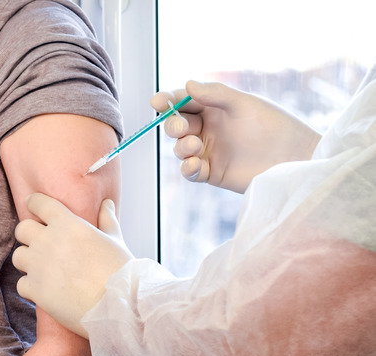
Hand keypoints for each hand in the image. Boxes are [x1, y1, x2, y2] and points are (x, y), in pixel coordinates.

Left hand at [12, 193, 133, 337]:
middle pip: (22, 229)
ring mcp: (38, 265)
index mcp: (67, 223)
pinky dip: (31, 287)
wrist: (117, 305)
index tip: (36, 208)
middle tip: (40, 245)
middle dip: (28, 235)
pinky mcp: (34, 289)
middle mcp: (47, 240)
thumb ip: (107, 220)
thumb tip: (107, 203)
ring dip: (28, 261)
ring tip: (43, 270)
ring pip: (18, 256)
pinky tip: (46, 291)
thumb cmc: (120, 270)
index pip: (38, 203)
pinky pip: (21, 284)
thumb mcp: (115, 240)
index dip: (35, 204)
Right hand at [152, 80, 320, 192]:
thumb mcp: (245, 104)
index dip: (168, 101)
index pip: (183, 102)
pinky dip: (187, 168)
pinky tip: (195, 165)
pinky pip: (190, 172)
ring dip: (181, 147)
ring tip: (195, 146)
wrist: (294, 158)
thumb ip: (216, 94)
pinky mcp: (212, 173)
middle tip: (182, 127)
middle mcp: (208, 129)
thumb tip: (188, 84)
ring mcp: (209, 151)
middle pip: (176, 125)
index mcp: (214, 108)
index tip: (158, 102)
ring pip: (180, 149)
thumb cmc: (275, 127)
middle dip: (173, 125)